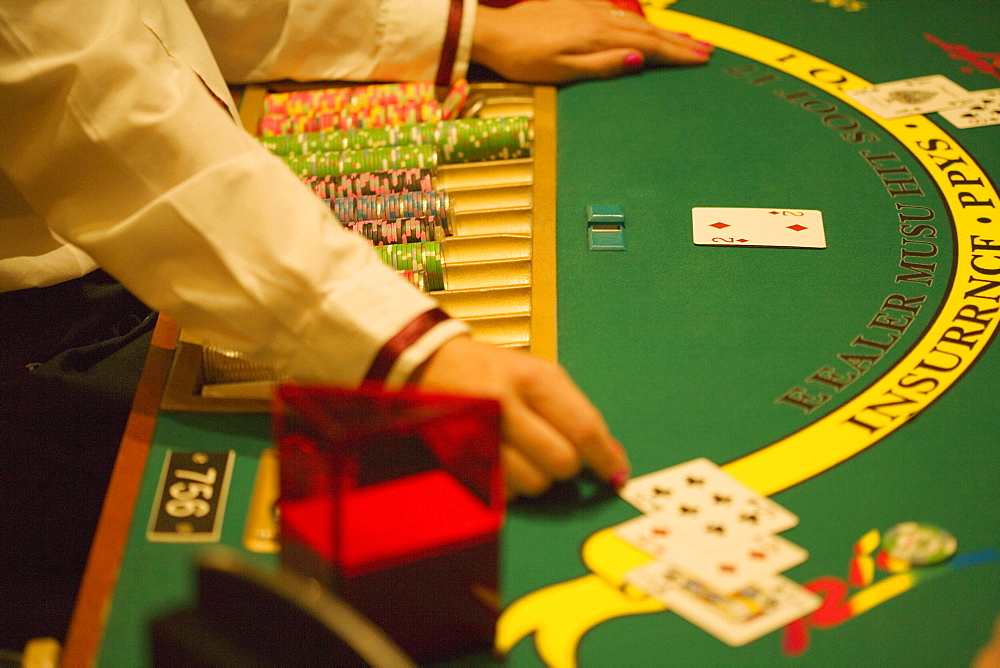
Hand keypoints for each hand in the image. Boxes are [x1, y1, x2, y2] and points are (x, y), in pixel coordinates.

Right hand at [412, 335, 629, 497]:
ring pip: (534, 484)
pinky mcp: (460, 459)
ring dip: (538, 478)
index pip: (584, 429)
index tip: (616, 474)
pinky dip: (511, 485)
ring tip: (525, 453)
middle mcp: (506, 404)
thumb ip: (574, 412)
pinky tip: (502, 461)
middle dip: (567, 466)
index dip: (605, 458)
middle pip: (562, 463)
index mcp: (532, 378)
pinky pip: (504, 492)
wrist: (428, 364)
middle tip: (557, 453)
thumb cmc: (490, 370)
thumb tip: (612, 458)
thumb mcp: (535, 373)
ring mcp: (480, 434)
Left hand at [471, 0, 712, 83]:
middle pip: (648, 30)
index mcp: (597, 37)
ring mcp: (588, 9)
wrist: (493, 32)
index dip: (676, 53)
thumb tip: (637, 59)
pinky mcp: (577, 6)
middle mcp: (597, 19)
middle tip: (706, 50)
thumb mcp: (561, 71)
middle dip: (679, 41)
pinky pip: (617, 11)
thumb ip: (601, 65)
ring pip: (635, 19)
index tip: (700, 59)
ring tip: (686, 39)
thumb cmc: (523, 58)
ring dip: (663, 29)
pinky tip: (644, 24)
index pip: (648, 45)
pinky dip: (639, 19)